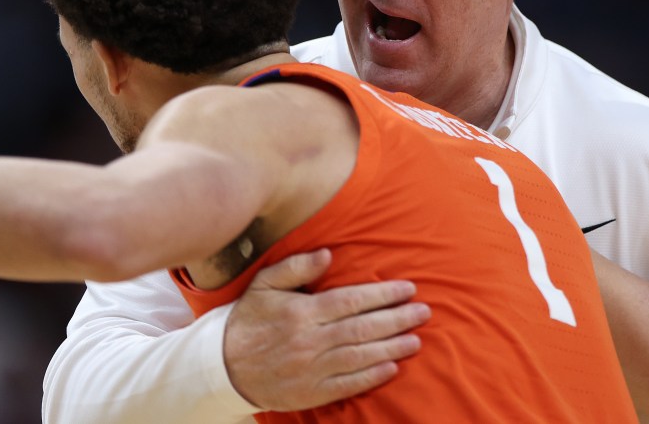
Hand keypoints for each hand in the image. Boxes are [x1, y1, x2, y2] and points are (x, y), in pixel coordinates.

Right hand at [224, 248, 429, 410]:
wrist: (225, 367)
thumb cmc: (250, 320)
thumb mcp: (265, 285)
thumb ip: (296, 267)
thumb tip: (328, 254)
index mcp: (302, 312)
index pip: (352, 301)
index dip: (383, 295)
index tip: (407, 289)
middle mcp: (310, 341)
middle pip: (363, 328)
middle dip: (397, 319)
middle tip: (423, 312)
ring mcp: (312, 369)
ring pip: (360, 356)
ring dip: (392, 347)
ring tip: (416, 339)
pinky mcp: (311, 392)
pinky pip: (348, 384)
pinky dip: (372, 377)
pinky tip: (391, 368)